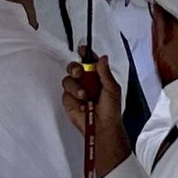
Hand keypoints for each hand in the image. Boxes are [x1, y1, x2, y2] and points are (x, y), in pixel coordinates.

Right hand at [63, 52, 130, 175]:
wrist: (103, 128)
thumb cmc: (111, 111)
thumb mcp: (112, 89)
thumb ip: (105, 73)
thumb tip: (103, 58)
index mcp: (97, 76)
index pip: (89, 61)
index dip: (84, 54)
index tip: (82, 49)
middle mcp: (86, 82)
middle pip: (74, 67)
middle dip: (75, 68)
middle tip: (79, 72)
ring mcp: (76, 91)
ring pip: (68, 81)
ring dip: (76, 88)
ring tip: (85, 96)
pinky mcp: (69, 102)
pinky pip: (65, 95)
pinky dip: (73, 100)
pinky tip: (82, 106)